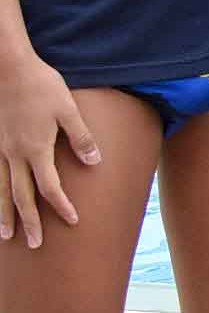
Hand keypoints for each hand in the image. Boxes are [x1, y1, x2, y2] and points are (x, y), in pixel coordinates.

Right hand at [0, 49, 95, 248]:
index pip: (50, 187)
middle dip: (29, 221)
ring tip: (5, 235)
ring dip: (3, 213)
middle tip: (33, 244)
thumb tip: (95, 163)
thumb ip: (81, 137)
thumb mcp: (67, 109)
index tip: (74, 221)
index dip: (62, 206)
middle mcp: (14, 154)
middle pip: (20, 196)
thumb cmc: (40, 86)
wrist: (7, 68)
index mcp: (36, 149)